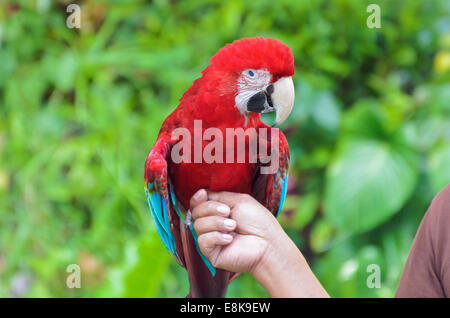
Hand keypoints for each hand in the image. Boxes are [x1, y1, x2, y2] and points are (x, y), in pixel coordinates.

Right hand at [189, 189, 328, 297]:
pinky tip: (230, 239)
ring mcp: (211, 239)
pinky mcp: (211, 253)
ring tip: (233, 226)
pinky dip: (216, 237)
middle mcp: (212, 225)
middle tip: (227, 212)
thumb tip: (203, 193)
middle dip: (210, 209)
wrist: (267, 244)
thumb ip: (219, 196)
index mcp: (218, 212)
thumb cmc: (258, 222)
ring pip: (198, 225)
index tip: (203, 194)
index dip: (197, 198)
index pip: (198, 204)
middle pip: (196, 212)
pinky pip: (203, 241)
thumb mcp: (239, 201)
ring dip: (216, 223)